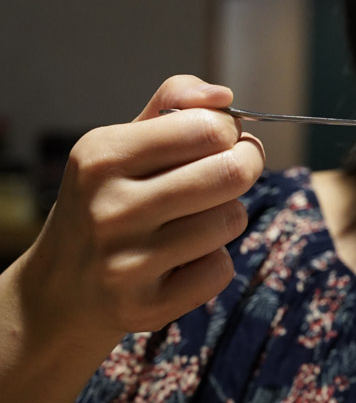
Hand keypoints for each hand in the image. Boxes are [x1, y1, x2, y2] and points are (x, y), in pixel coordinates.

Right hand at [17, 75, 265, 345]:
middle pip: (231, 173)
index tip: (221, 141)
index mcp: (101, 155)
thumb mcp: (124, 141)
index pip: (208, 128)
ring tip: (194, 220)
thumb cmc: (110, 198)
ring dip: (227, 217)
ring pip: (231, 221)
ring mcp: (124, 262)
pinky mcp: (144, 306)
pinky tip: (181, 261)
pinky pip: (220, 270)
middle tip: (232, 172)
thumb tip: (222, 96)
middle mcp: (108, 208)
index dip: (230, 132)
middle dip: (245, 167)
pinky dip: (213, 263)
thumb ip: (174, 102)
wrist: (62, 286)